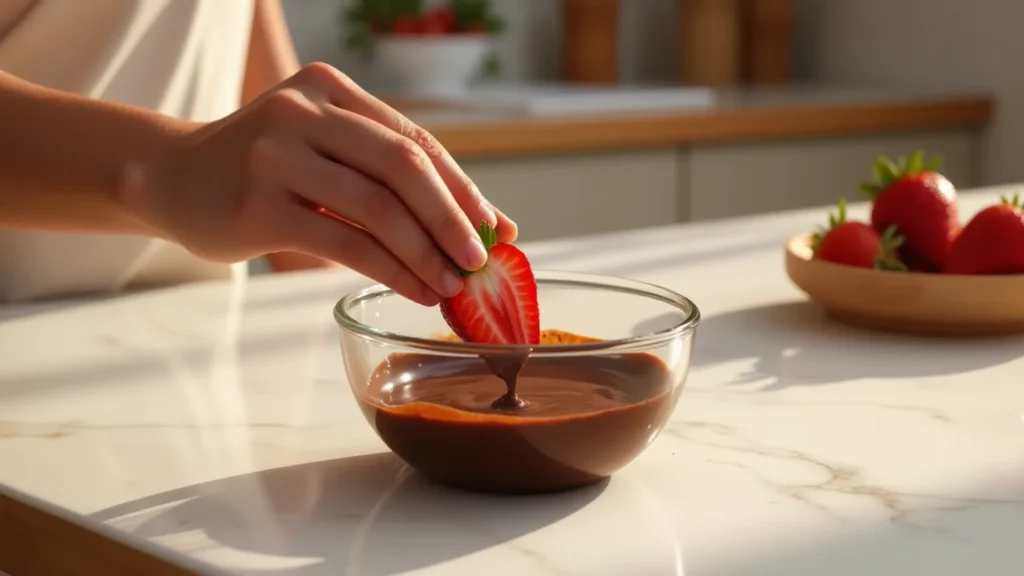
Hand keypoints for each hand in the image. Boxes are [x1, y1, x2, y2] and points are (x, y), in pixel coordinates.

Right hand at [123, 63, 516, 305]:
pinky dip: (390, 270)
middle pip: (402, 165)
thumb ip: (392, 177)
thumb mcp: (325, 152)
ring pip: (376, 207)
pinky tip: (415, 290)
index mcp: (329, 89)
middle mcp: (303, 112)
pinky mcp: (257, 205)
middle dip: (451, 218)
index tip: (495, 229)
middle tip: (479, 260)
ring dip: (424, 252)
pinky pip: (344, 243)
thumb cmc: (264, 171)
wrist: (171, 177)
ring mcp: (275, 156)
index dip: (461, 187)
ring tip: (451, 285)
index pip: (414, 140)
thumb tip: (486, 226)